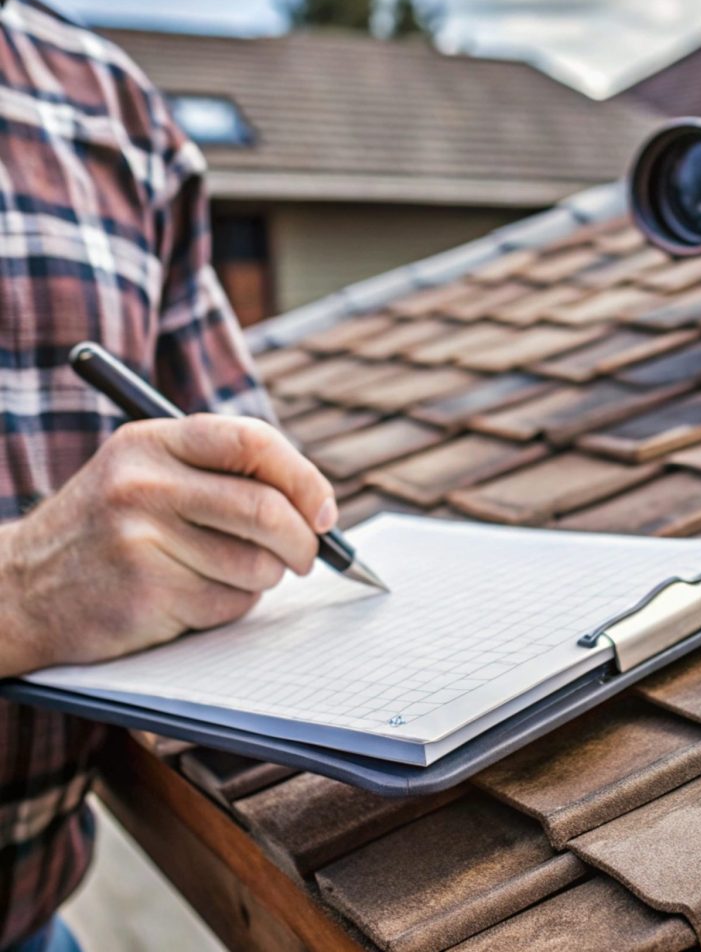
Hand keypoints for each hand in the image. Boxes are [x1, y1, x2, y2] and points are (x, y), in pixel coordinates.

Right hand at [0, 415, 336, 674]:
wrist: (21, 590)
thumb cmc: (109, 530)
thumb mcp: (148, 475)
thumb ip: (222, 474)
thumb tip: (317, 505)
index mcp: (153, 441)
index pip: (252, 441)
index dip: (304, 478)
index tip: (324, 511)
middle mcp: (144, 483)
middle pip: (265, 509)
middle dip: (304, 541)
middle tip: (308, 556)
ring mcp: (140, 539)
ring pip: (256, 563)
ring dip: (266, 577)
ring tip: (235, 574)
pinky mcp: (145, 593)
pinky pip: (229, 603)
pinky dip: (233, 605)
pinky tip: (197, 597)